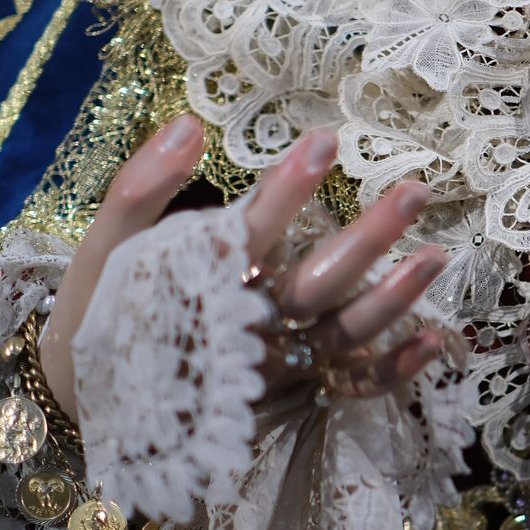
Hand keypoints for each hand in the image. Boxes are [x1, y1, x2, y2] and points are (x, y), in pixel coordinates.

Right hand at [41, 114, 447, 415]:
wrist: (90, 405)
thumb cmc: (104, 308)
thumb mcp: (105, 248)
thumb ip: (143, 186)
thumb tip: (190, 124)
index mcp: (198, 287)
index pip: (250, 232)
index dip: (287, 189)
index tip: (324, 141)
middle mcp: (245, 331)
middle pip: (315, 285)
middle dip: (367, 239)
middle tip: (418, 191)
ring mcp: (274, 369)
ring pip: (343, 336)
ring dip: (394, 299)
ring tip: (439, 255)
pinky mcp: (291, 397)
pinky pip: (349, 389)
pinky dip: (392, 372)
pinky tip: (435, 341)